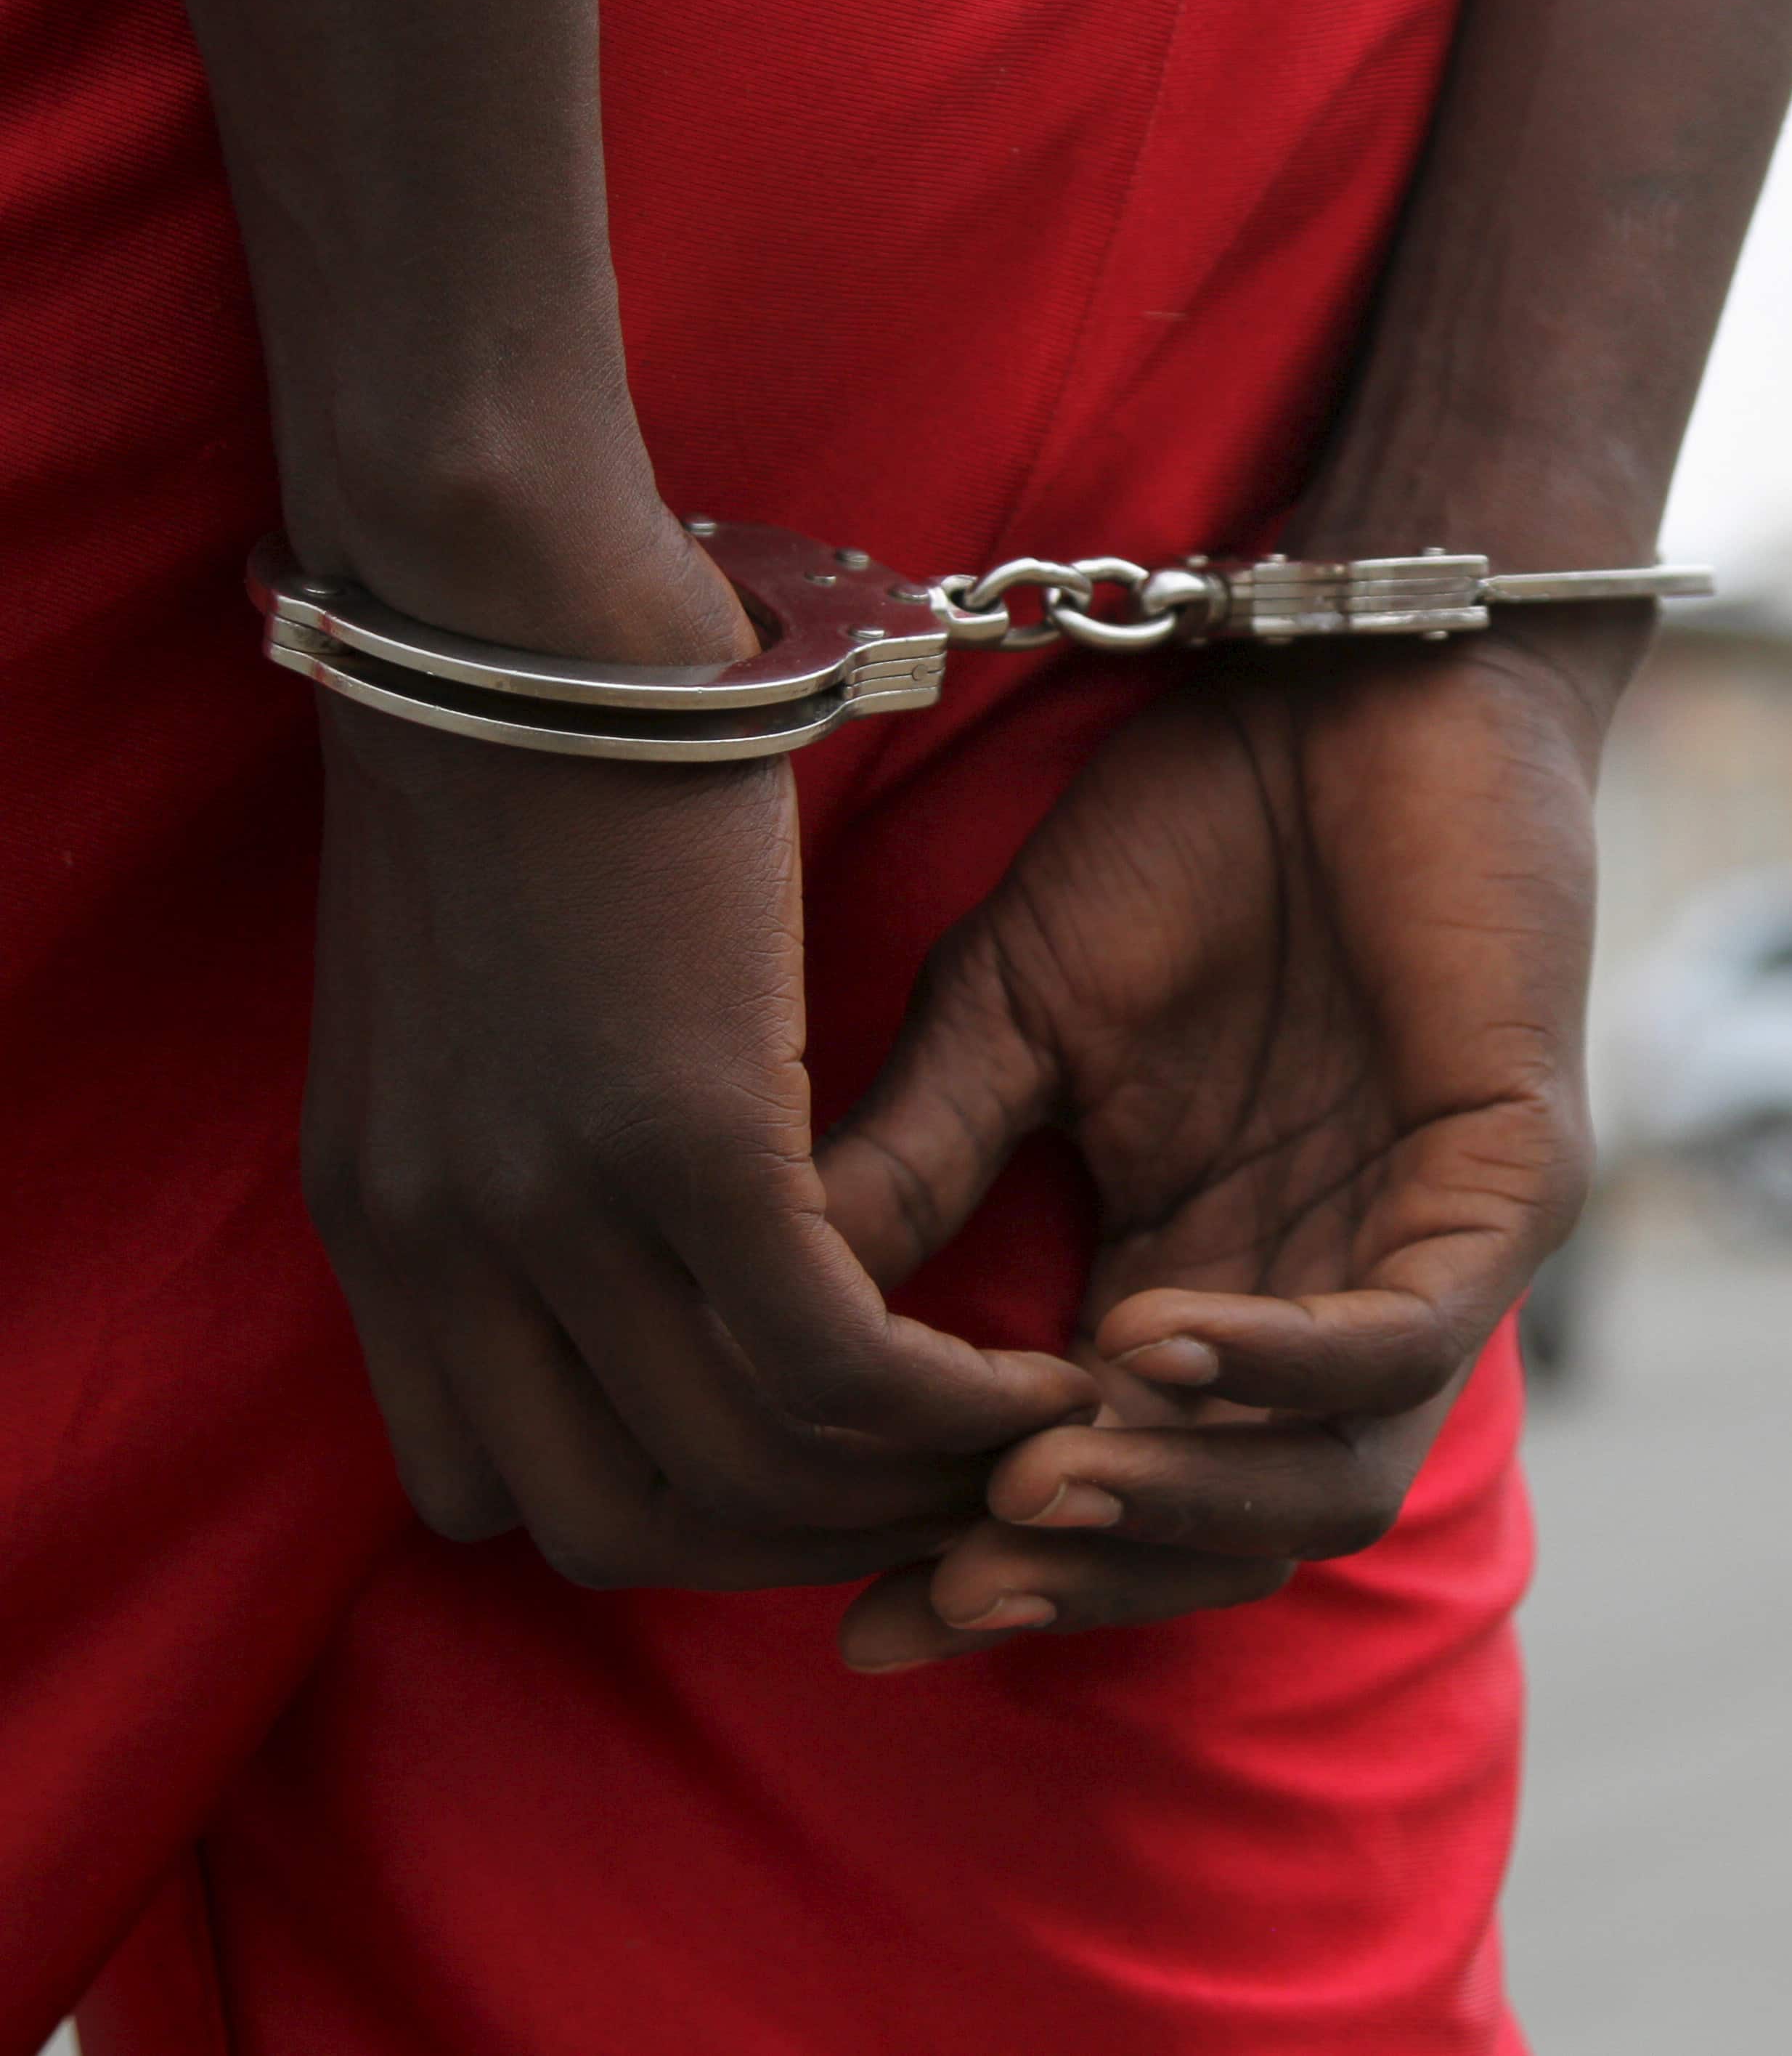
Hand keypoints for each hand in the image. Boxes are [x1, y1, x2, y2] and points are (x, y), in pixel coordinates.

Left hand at [303, 608, 1100, 1588]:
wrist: (506, 609)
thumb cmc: (522, 768)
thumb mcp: (480, 1025)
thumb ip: (523, 1169)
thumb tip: (634, 1263)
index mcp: (387, 1239)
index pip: (506, 1502)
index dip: (673, 1513)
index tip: (808, 1468)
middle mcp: (442, 1262)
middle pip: (626, 1530)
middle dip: (805, 1543)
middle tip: (946, 1484)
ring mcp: (547, 1217)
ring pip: (744, 1475)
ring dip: (905, 1486)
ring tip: (1032, 1426)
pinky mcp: (677, 1149)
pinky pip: (838, 1365)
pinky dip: (951, 1401)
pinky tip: (1043, 1364)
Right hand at [819, 622, 1625, 1667]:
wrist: (1337, 672)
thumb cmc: (1191, 826)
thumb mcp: (1009, 1017)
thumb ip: (918, 1169)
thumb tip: (766, 1334)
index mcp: (1197, 1278)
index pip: (1112, 1484)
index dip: (996, 1567)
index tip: (853, 1608)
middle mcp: (1317, 1295)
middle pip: (1232, 1529)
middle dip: (1092, 1576)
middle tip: (951, 1581)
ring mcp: (1427, 1247)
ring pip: (1336, 1478)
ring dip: (1189, 1499)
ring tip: (1040, 1483)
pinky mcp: (1511, 1180)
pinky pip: (1413, 1336)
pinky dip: (1287, 1363)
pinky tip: (1154, 1340)